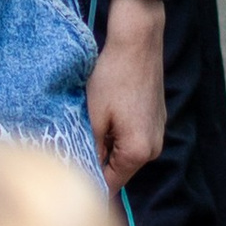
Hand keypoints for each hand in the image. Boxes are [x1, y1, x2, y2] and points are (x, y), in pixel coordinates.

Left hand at [90, 0, 166, 193]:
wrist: (137, 42)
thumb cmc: (113, 76)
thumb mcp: (93, 117)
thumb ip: (90, 151)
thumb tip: (83, 173)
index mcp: (138, 152)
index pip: (110, 184)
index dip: (88, 182)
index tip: (68, 178)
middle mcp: (153, 148)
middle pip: (118, 170)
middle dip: (96, 164)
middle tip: (72, 151)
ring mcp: (157, 133)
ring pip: (124, 154)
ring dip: (106, 148)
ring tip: (87, 130)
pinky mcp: (155, 120)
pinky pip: (132, 139)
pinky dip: (117, 135)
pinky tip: (104, 117)